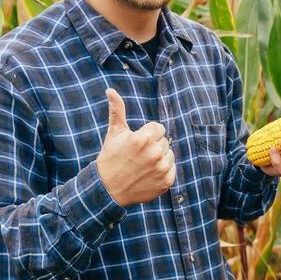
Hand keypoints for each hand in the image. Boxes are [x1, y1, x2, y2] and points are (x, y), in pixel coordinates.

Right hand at [96, 89, 175, 206]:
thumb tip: (110, 90)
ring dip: (159, 158)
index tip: (137, 144)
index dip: (148, 134)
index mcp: (143, 138)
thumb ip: (117, 110)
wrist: (108, 189)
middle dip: (153, 146)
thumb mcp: (114, 133)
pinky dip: (163, 171)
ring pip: (169, 154)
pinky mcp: (166, 182)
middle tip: (138, 156)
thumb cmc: (111, 158)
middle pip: (164, 141)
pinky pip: (172, 168)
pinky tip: (148, 174)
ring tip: (143, 165)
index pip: (158, 128)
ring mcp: (161, 168)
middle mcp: (155, 153)